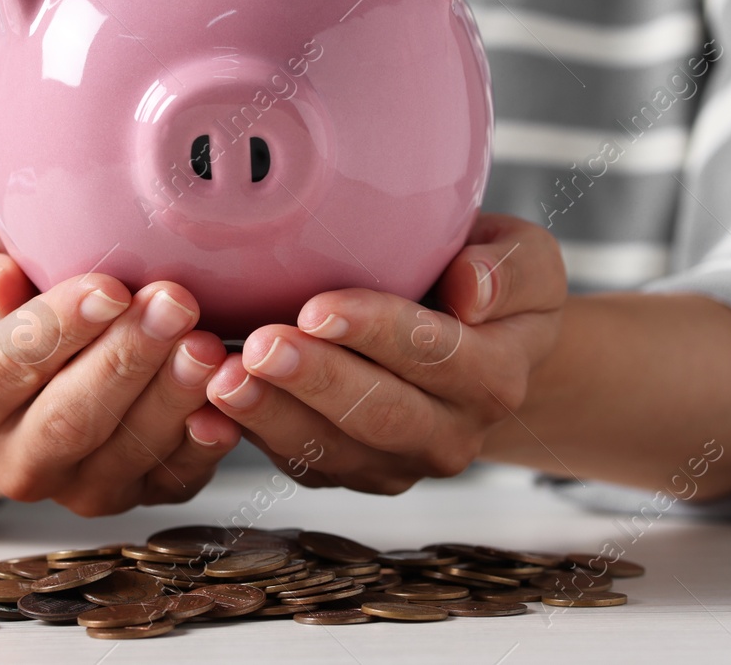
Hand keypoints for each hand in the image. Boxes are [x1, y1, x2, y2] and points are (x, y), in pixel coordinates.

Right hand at [0, 235, 241, 514]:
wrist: (26, 370)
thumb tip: (1, 287)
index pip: (5, 368)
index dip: (58, 328)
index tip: (108, 289)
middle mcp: (14, 460)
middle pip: (70, 418)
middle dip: (127, 359)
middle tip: (174, 304)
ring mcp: (76, 486)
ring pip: (126, 451)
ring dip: (171, 396)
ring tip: (205, 343)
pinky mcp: (137, 494)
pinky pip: (173, 478)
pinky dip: (203, 442)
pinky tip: (225, 401)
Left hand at [204, 215, 564, 492]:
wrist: (479, 341)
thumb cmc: (486, 280)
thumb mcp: (523, 257)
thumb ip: (510, 269)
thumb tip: (471, 290)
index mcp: (496, 376)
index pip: (433, 353)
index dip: (374, 332)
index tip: (317, 307)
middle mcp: (452, 433)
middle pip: (380, 414)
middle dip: (315, 380)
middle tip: (259, 346)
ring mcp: (399, 463)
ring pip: (333, 450)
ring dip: (274, 416)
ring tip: (222, 379)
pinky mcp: (352, 473)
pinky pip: (301, 464)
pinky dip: (252, 438)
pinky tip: (207, 409)